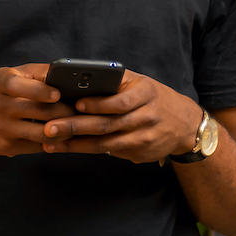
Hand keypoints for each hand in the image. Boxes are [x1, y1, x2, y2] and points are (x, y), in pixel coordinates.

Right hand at [0, 64, 76, 157]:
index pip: (19, 87)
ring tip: (78, 124)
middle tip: (82, 110)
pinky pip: (36, 146)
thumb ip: (38, 73)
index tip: (58, 94)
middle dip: (64, 112)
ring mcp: (2, 130)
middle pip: (37, 112)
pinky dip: (53, 141)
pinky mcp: (6, 147)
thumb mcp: (11, 74)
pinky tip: (64, 136)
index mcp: (0, 84)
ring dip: (63, 129)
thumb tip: (67, 74)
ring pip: (40, 133)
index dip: (40, 91)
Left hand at [40, 71, 202, 163]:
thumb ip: (116, 83)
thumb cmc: (155, 98)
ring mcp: (142, 139)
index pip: (119, 102)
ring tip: (49, 141)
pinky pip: (108, 152)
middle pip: (106, 125)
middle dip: (75, 127)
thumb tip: (80, 80)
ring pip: (104, 143)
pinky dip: (85, 150)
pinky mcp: (138, 154)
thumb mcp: (142, 84)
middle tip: (49, 127)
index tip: (75, 104)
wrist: (185, 125)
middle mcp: (145, 118)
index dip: (97, 104)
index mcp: (145, 94)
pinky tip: (67, 148)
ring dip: (74, 143)